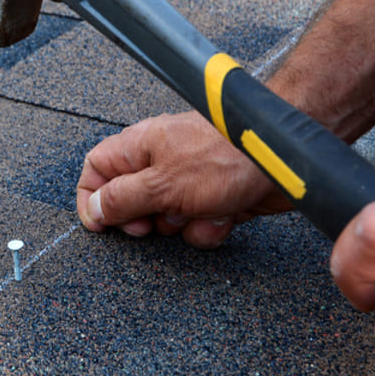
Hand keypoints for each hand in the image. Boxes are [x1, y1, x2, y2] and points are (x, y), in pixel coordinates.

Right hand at [76, 111, 291, 247]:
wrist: (282, 159)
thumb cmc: (225, 156)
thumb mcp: (162, 184)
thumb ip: (122, 199)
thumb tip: (95, 210)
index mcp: (138, 148)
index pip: (96, 171)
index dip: (92, 199)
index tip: (99, 225)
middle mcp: (160, 163)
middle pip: (129, 202)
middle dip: (143, 221)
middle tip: (152, 224)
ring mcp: (188, 182)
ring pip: (165, 220)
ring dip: (180, 226)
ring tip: (199, 210)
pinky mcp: (213, 198)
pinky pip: (195, 226)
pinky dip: (208, 227)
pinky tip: (223, 216)